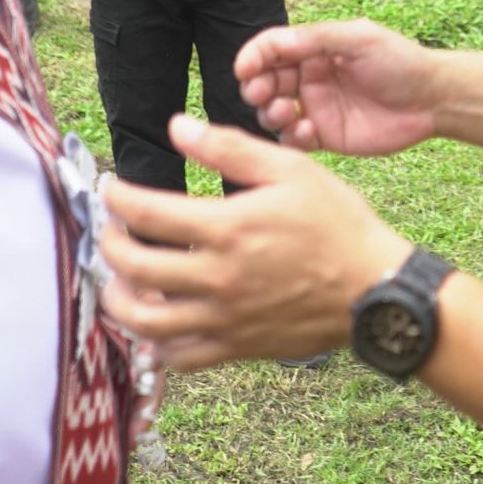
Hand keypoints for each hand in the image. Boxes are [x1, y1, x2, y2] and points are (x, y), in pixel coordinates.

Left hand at [100, 114, 412, 370]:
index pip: (146, 214)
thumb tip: (178, 127)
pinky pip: (180, 356)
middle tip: (109, 230)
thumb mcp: (290, 169)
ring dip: (118, 299)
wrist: (374, 289)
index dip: (116, 198)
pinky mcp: (236, 347)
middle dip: (108, 245)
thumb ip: (229, 146)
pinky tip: (155, 323)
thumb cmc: (337, 223)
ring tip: (118, 279)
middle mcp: (216, 278)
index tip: (110, 189)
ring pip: (145, 322)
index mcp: (227, 229)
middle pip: (133, 268)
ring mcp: (224, 319)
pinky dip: (156, 344)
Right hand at [235, 18, 440, 155]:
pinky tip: (310, 132)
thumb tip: (276, 44)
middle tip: (262, 94)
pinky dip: (292, 137)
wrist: (433, 100)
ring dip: (269, 112)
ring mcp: (316, 107)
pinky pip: (294, 139)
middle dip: (256, 87)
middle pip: (265, 80)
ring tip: (285, 113)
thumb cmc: (401, 61)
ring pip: (273, 112)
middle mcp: (309, 76)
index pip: (272, 48)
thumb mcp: (360, 40)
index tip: (244, 69)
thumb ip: (318, 40)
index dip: (253, 57)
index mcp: (315, 48)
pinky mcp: (325, 136)